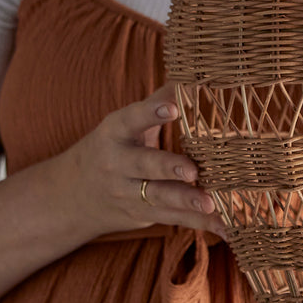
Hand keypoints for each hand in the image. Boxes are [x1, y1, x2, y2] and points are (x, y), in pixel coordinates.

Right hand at [59, 83, 225, 238]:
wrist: (75, 194)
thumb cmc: (113, 148)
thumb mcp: (124, 124)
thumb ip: (154, 103)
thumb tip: (187, 75)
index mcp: (114, 133)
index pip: (130, 120)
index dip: (150, 113)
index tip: (172, 108)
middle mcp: (118, 165)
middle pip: (145, 166)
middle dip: (168, 168)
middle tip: (192, 170)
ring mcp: (129, 194)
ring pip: (160, 198)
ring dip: (187, 202)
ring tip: (211, 204)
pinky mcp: (144, 216)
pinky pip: (176, 220)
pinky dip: (202, 225)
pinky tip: (227, 228)